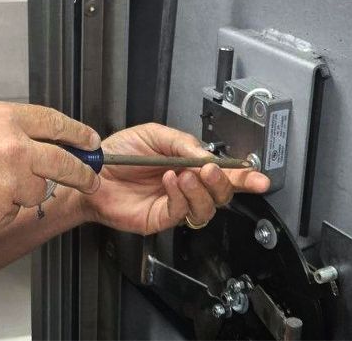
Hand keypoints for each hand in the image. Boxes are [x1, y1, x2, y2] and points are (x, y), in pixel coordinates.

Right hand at [0, 102, 101, 243]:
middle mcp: (16, 150)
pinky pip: (10, 212)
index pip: (55, 123)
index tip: (88, 141)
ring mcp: (12, 184)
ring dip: (23, 191)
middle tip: (90, 178)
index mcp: (5, 120)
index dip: (77, 133)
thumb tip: (11, 132)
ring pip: (36, 191)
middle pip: (65, 162)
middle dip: (83, 172)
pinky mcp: (2, 213)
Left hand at [78, 123, 268, 234]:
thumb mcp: (153, 135)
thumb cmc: (118, 155)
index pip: (223, 173)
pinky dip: (180, 195)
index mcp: (188, 164)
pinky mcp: (160, 218)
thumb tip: (206, 153)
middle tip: (215, 170)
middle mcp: (185, 186)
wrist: (92, 172)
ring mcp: (174, 204)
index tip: (259, 176)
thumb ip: (182, 142)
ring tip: (187, 174)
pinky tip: (170, 181)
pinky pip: (181, 212)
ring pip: (206, 207)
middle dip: (227, 183)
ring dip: (202, 189)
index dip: (244, 176)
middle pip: (221, 194)